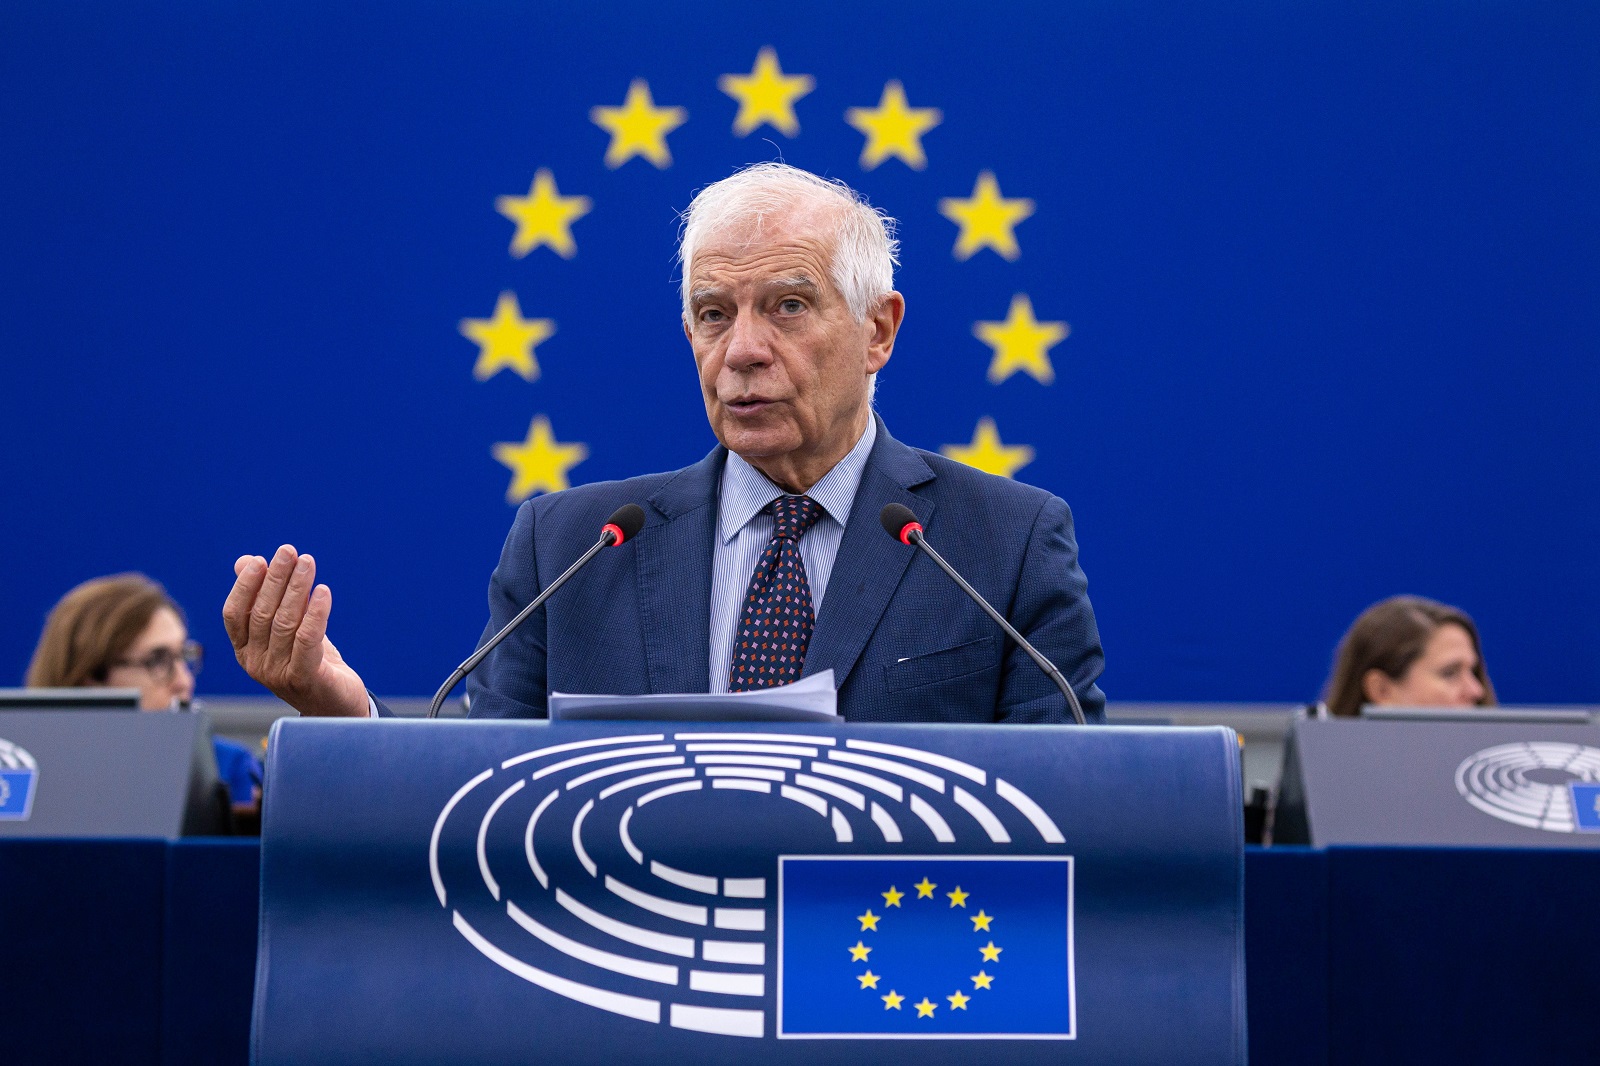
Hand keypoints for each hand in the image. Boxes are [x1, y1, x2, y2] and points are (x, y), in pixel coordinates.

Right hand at [222, 545, 369, 716]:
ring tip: (308, 562)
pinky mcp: (304, 677)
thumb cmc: (308, 661)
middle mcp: (255, 662)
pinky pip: (308, 638)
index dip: (245, 585)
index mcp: (244, 649)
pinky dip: (316, 612)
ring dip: (297, 588)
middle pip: (261, 613)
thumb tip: (246, 561)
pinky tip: (324, 591)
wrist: (335, 704)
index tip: (261, 560)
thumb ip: (266, 596)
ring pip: (285, 622)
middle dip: (276, 578)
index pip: (233, 614)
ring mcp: (277, 673)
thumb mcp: (285, 627)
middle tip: (289, 552)